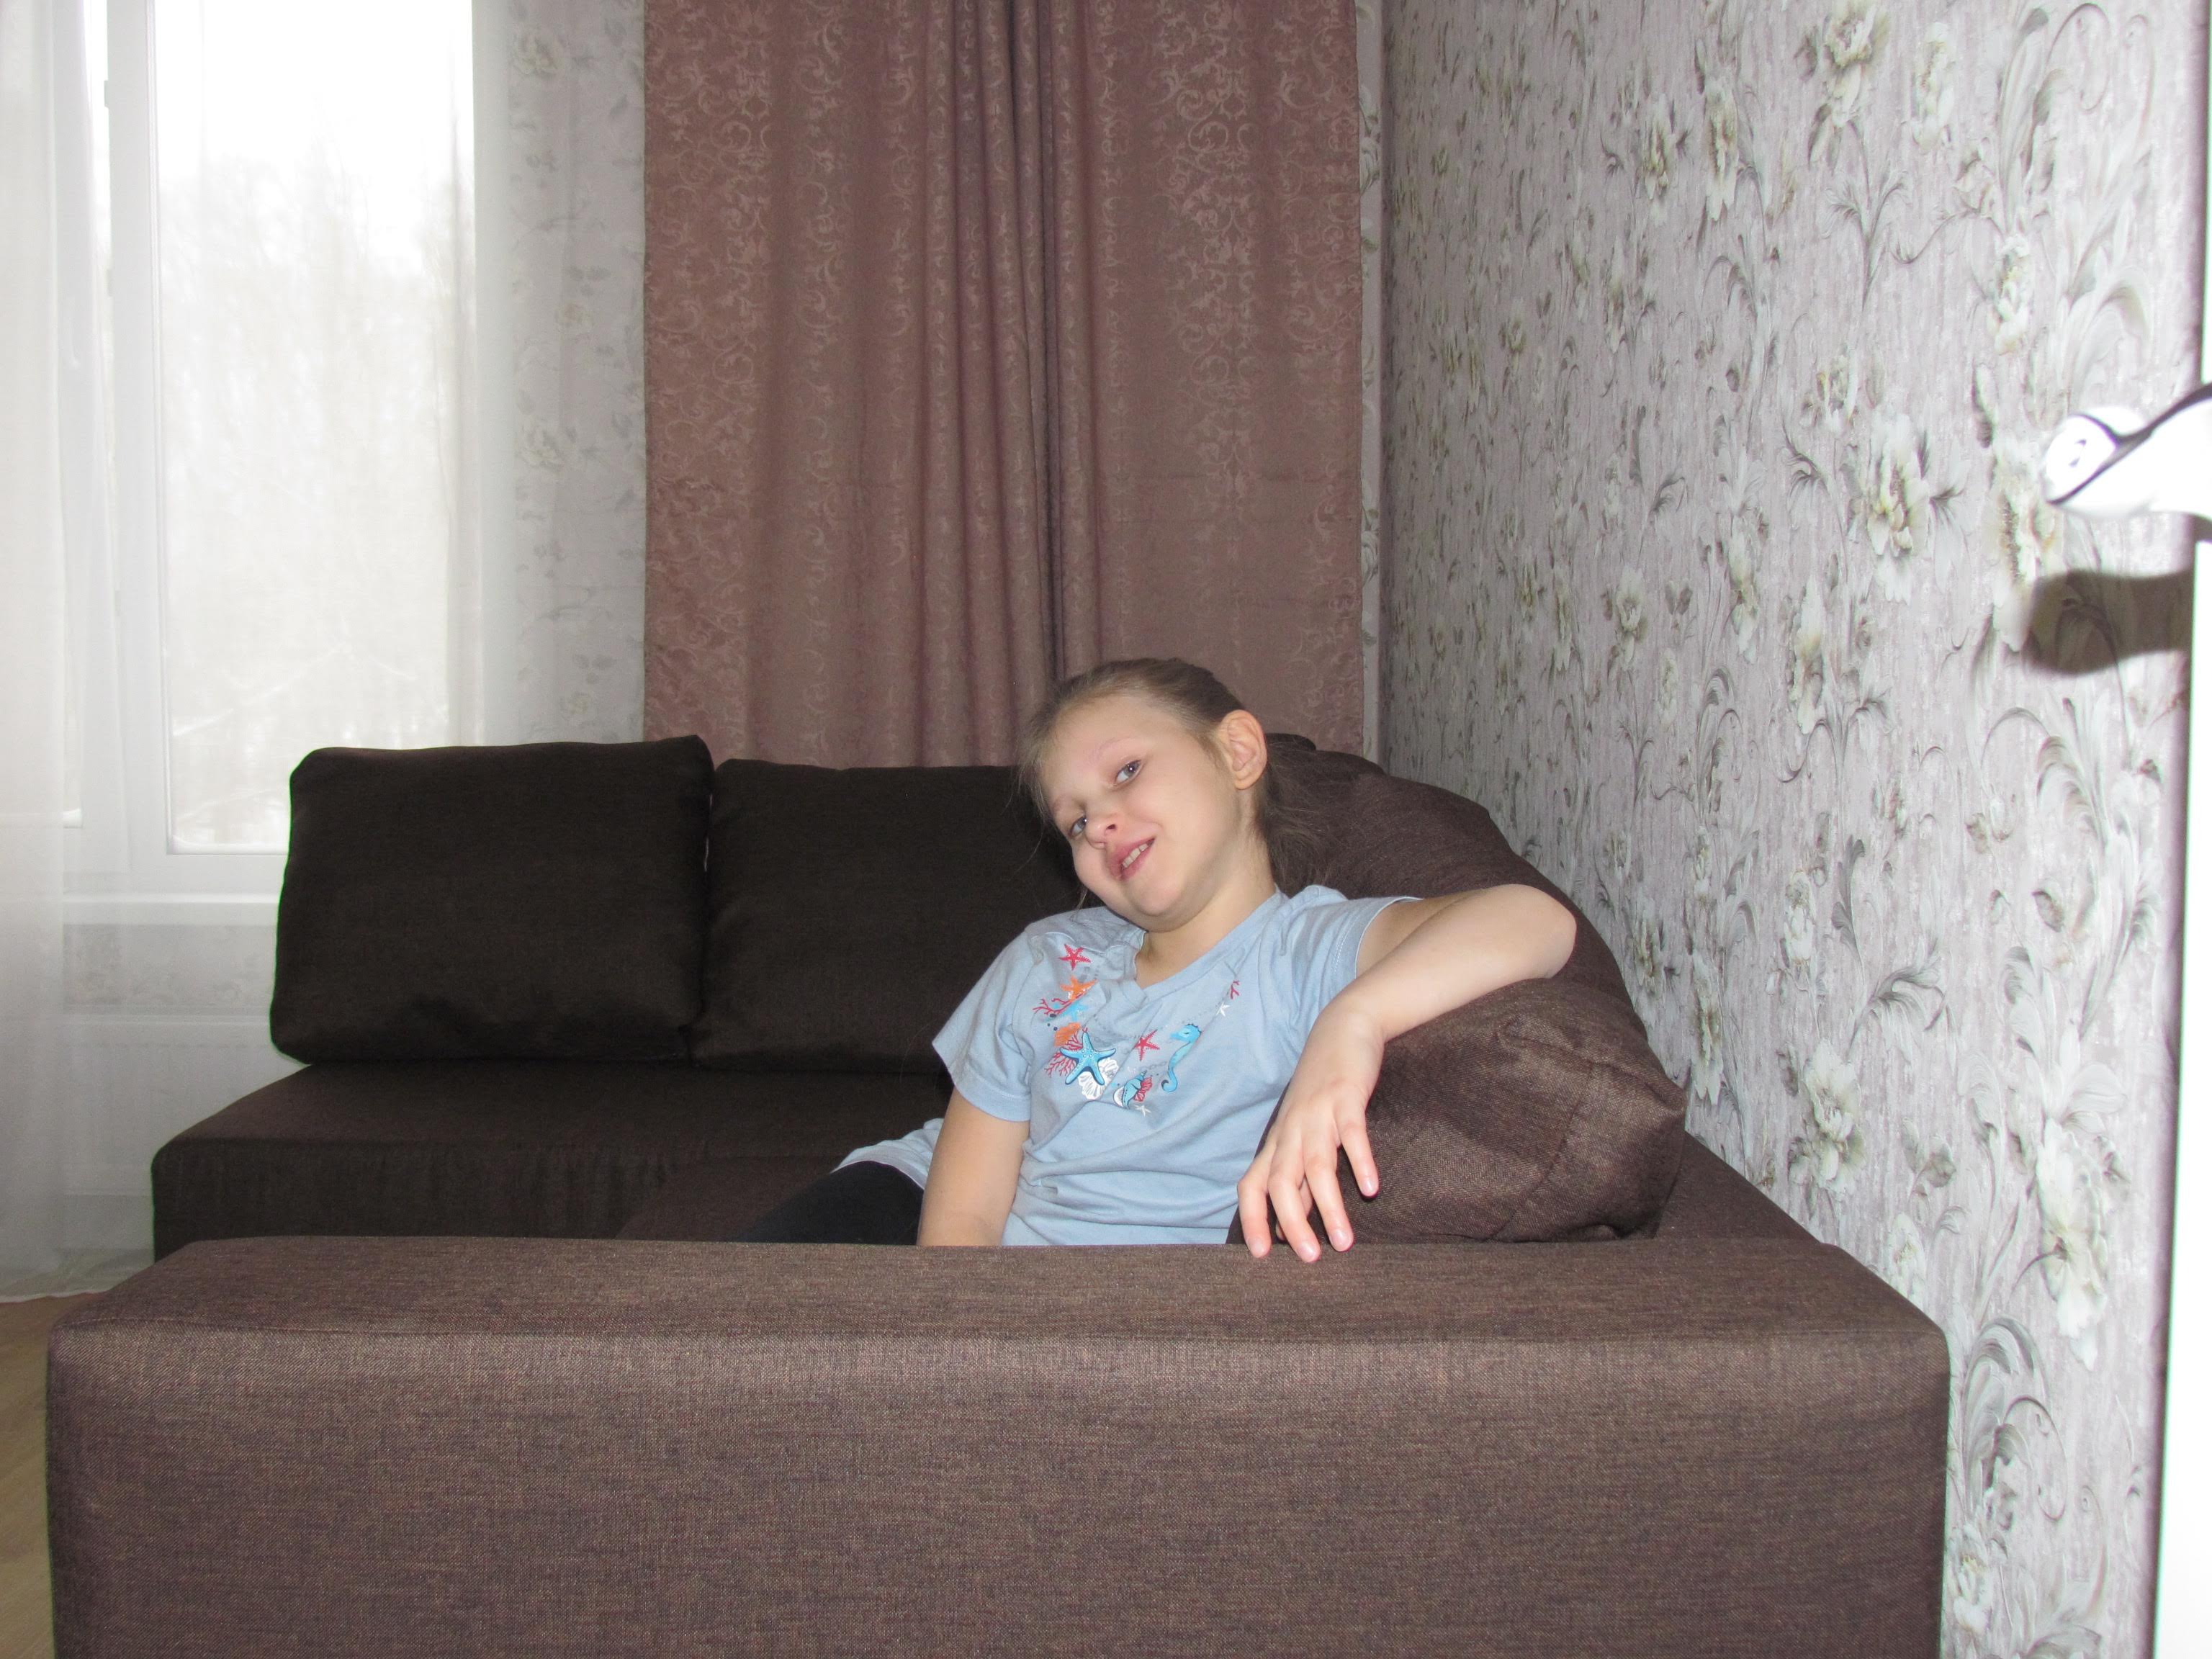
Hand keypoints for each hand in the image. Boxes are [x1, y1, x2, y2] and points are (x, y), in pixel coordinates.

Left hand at [1236, 1005, 1384, 1260]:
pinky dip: (1359, 1161)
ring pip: (1316, 1165)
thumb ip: (1300, 1174)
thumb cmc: (1322, 1088)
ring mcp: (1318, 1112)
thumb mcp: (1305, 1132)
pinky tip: (1371, 1188)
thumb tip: (1293, 1220)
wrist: (1343, 1028)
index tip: (1261, 1255)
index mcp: (1279, 1141)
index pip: (1253, 1184)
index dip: (1253, 1218)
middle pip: (1281, 1181)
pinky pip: (1350, 1133)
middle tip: (1311, 1259)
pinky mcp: (1347, 1096)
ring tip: (1345, 1241)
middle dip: (1292, 1223)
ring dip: (1328, 1206)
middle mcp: (1292, 1129)